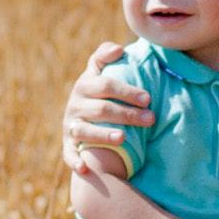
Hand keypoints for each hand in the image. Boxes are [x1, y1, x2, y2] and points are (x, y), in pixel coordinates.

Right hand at [61, 42, 150, 170]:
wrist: (78, 111)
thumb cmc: (97, 89)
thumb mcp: (97, 69)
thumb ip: (104, 55)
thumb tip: (119, 49)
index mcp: (84, 84)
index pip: (105, 85)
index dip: (126, 90)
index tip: (147, 98)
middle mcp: (75, 104)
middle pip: (102, 109)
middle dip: (127, 114)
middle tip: (150, 119)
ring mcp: (70, 125)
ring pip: (86, 131)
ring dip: (103, 135)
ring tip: (123, 138)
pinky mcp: (68, 144)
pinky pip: (69, 154)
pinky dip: (75, 161)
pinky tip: (85, 169)